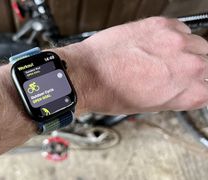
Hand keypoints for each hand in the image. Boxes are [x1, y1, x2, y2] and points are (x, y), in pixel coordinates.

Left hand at [75, 17, 207, 113]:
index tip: (191, 84)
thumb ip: (175, 95)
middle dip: (194, 68)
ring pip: (197, 43)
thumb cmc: (110, 93)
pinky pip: (179, 28)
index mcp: (187, 92)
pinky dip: (172, 35)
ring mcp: (175, 42)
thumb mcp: (148, 106)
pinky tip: (156, 44)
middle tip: (174, 69)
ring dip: (185, 50)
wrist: (86, 73)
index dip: (199, 87)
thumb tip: (182, 88)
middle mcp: (188, 65)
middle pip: (207, 63)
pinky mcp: (160, 24)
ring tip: (163, 56)